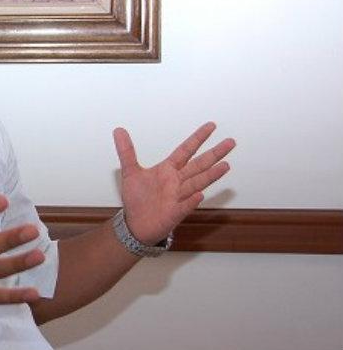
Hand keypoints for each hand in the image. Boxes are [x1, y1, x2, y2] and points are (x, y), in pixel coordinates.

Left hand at [113, 122, 235, 243]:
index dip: (197, 138)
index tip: (211, 125)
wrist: (135, 223)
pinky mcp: (174, 212)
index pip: (185, 150)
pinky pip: (185, 206)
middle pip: (199, 165)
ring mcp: (178, 197)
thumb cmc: (137, 198)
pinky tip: (200, 195)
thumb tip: (118, 130)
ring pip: (197, 183)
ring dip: (211, 175)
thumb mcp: (129, 172)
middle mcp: (176, 181)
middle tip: (231, 142)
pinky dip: (192, 201)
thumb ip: (126, 151)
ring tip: (225, 165)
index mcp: (167, 170)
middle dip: (214, 154)